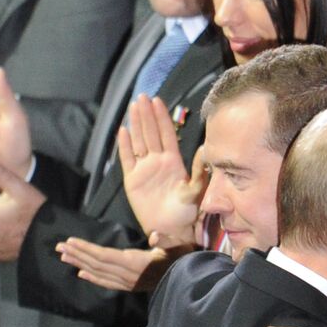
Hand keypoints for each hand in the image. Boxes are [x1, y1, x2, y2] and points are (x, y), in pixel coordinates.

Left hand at [55, 240, 172, 292]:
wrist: (188, 280)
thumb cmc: (183, 258)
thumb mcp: (179, 247)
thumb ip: (166, 241)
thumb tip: (155, 237)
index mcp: (136, 263)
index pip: (105, 256)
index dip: (86, 249)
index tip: (70, 242)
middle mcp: (129, 275)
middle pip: (97, 264)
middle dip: (77, 255)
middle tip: (58, 247)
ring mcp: (128, 282)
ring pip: (99, 273)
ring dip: (80, 264)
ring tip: (64, 257)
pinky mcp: (130, 286)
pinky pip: (107, 283)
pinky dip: (93, 278)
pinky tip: (81, 274)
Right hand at [120, 95, 205, 241]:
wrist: (171, 230)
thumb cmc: (186, 212)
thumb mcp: (195, 191)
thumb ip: (199, 171)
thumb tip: (204, 149)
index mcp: (173, 162)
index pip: (166, 134)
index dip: (162, 118)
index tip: (158, 101)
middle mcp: (158, 162)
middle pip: (150, 133)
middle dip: (147, 115)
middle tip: (142, 97)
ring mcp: (144, 169)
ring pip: (139, 142)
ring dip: (136, 124)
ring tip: (133, 107)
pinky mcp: (132, 180)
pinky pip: (127, 159)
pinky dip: (124, 146)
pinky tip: (123, 131)